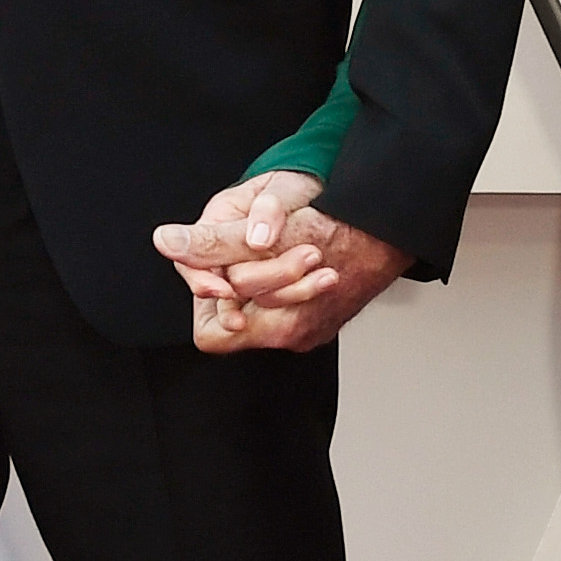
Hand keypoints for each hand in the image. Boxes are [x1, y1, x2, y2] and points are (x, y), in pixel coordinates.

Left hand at [152, 171, 412, 355]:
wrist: (395, 224)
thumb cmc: (341, 228)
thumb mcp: (265, 233)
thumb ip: (211, 242)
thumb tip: (165, 242)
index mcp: (281, 327)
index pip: (212, 332)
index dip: (210, 296)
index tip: (221, 266)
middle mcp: (295, 337)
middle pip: (237, 319)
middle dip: (238, 281)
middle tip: (255, 249)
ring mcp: (313, 329)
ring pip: (261, 309)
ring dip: (263, 276)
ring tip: (282, 247)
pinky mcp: (325, 317)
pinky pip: (285, 306)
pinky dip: (284, 280)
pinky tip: (298, 255)